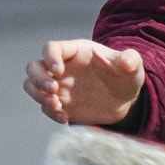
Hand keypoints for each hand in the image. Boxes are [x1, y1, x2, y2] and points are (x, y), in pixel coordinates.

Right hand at [24, 39, 143, 125]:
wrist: (125, 100)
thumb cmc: (126, 76)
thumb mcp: (132, 67)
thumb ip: (130, 61)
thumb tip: (127, 61)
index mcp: (75, 52)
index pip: (52, 48)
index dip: (50, 58)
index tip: (59, 72)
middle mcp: (62, 68)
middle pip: (34, 67)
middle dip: (38, 78)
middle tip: (54, 90)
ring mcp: (59, 87)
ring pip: (32, 86)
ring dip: (38, 96)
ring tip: (56, 105)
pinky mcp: (60, 104)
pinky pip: (45, 107)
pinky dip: (50, 112)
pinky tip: (64, 117)